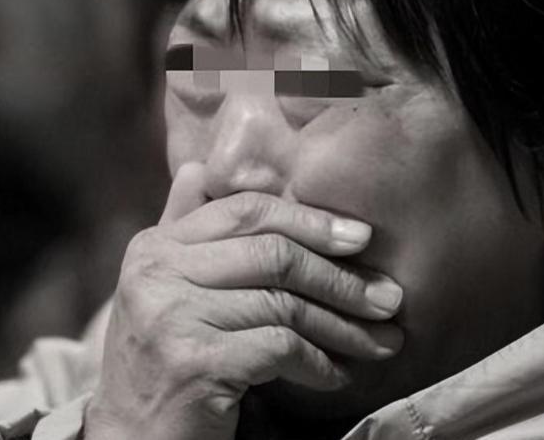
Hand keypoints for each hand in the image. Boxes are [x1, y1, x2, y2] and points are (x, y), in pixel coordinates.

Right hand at [85, 163, 404, 439]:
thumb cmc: (161, 364)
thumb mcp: (164, 290)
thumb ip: (185, 232)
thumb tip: (198, 169)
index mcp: (154, 246)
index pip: (245, 210)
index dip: (309, 220)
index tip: (361, 238)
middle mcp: (156, 273)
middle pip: (272, 254)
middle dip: (341, 278)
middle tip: (389, 298)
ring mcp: (171, 315)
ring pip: (283, 303)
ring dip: (343, 326)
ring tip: (381, 342)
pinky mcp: (194, 361)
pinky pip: (279, 347)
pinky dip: (318, 362)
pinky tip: (337, 375)